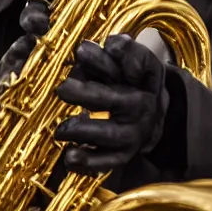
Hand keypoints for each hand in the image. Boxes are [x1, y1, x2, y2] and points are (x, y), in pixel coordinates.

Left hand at [54, 34, 169, 174]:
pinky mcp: (123, 154)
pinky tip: (70, 156)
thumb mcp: (127, 55)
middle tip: (63, 88)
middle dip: (90, 95)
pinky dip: (88, 162)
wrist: (147, 111)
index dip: (126, 58)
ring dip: (85, 131)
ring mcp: (135, 131)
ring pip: (111, 134)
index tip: (91, 51)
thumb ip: (113, 48)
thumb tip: (85, 50)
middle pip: (120, 100)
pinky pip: (107, 162)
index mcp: (149, 74)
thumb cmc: (127, 76)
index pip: (141, 62)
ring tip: (62, 128)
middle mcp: (145, 103)